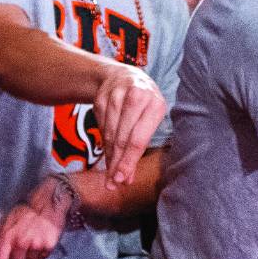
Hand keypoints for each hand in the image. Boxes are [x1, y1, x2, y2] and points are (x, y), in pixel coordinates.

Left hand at [0, 185, 68, 258]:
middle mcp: (20, 243)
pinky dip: (42, 252)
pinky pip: (42, 257)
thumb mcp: (5, 219)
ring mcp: (35, 245)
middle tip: (23, 244)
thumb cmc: (24, 210)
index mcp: (7, 238)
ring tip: (34, 238)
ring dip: (30, 255)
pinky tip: (42, 238)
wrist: (48, 200)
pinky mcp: (48, 246)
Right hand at [91, 64, 168, 185]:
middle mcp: (137, 97)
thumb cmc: (142, 103)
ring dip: (109, 157)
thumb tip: (127, 178)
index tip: (122, 178)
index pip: (139, 139)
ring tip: (110, 175)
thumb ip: (140, 146)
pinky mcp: (101, 98)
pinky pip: (101, 127)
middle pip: (123, 138)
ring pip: (110, 134)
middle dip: (117, 163)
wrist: (122, 75)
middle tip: (114, 183)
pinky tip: (107, 156)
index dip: (129, 160)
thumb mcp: (150, 118)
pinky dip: (104, 144)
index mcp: (155, 104)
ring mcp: (116, 96)